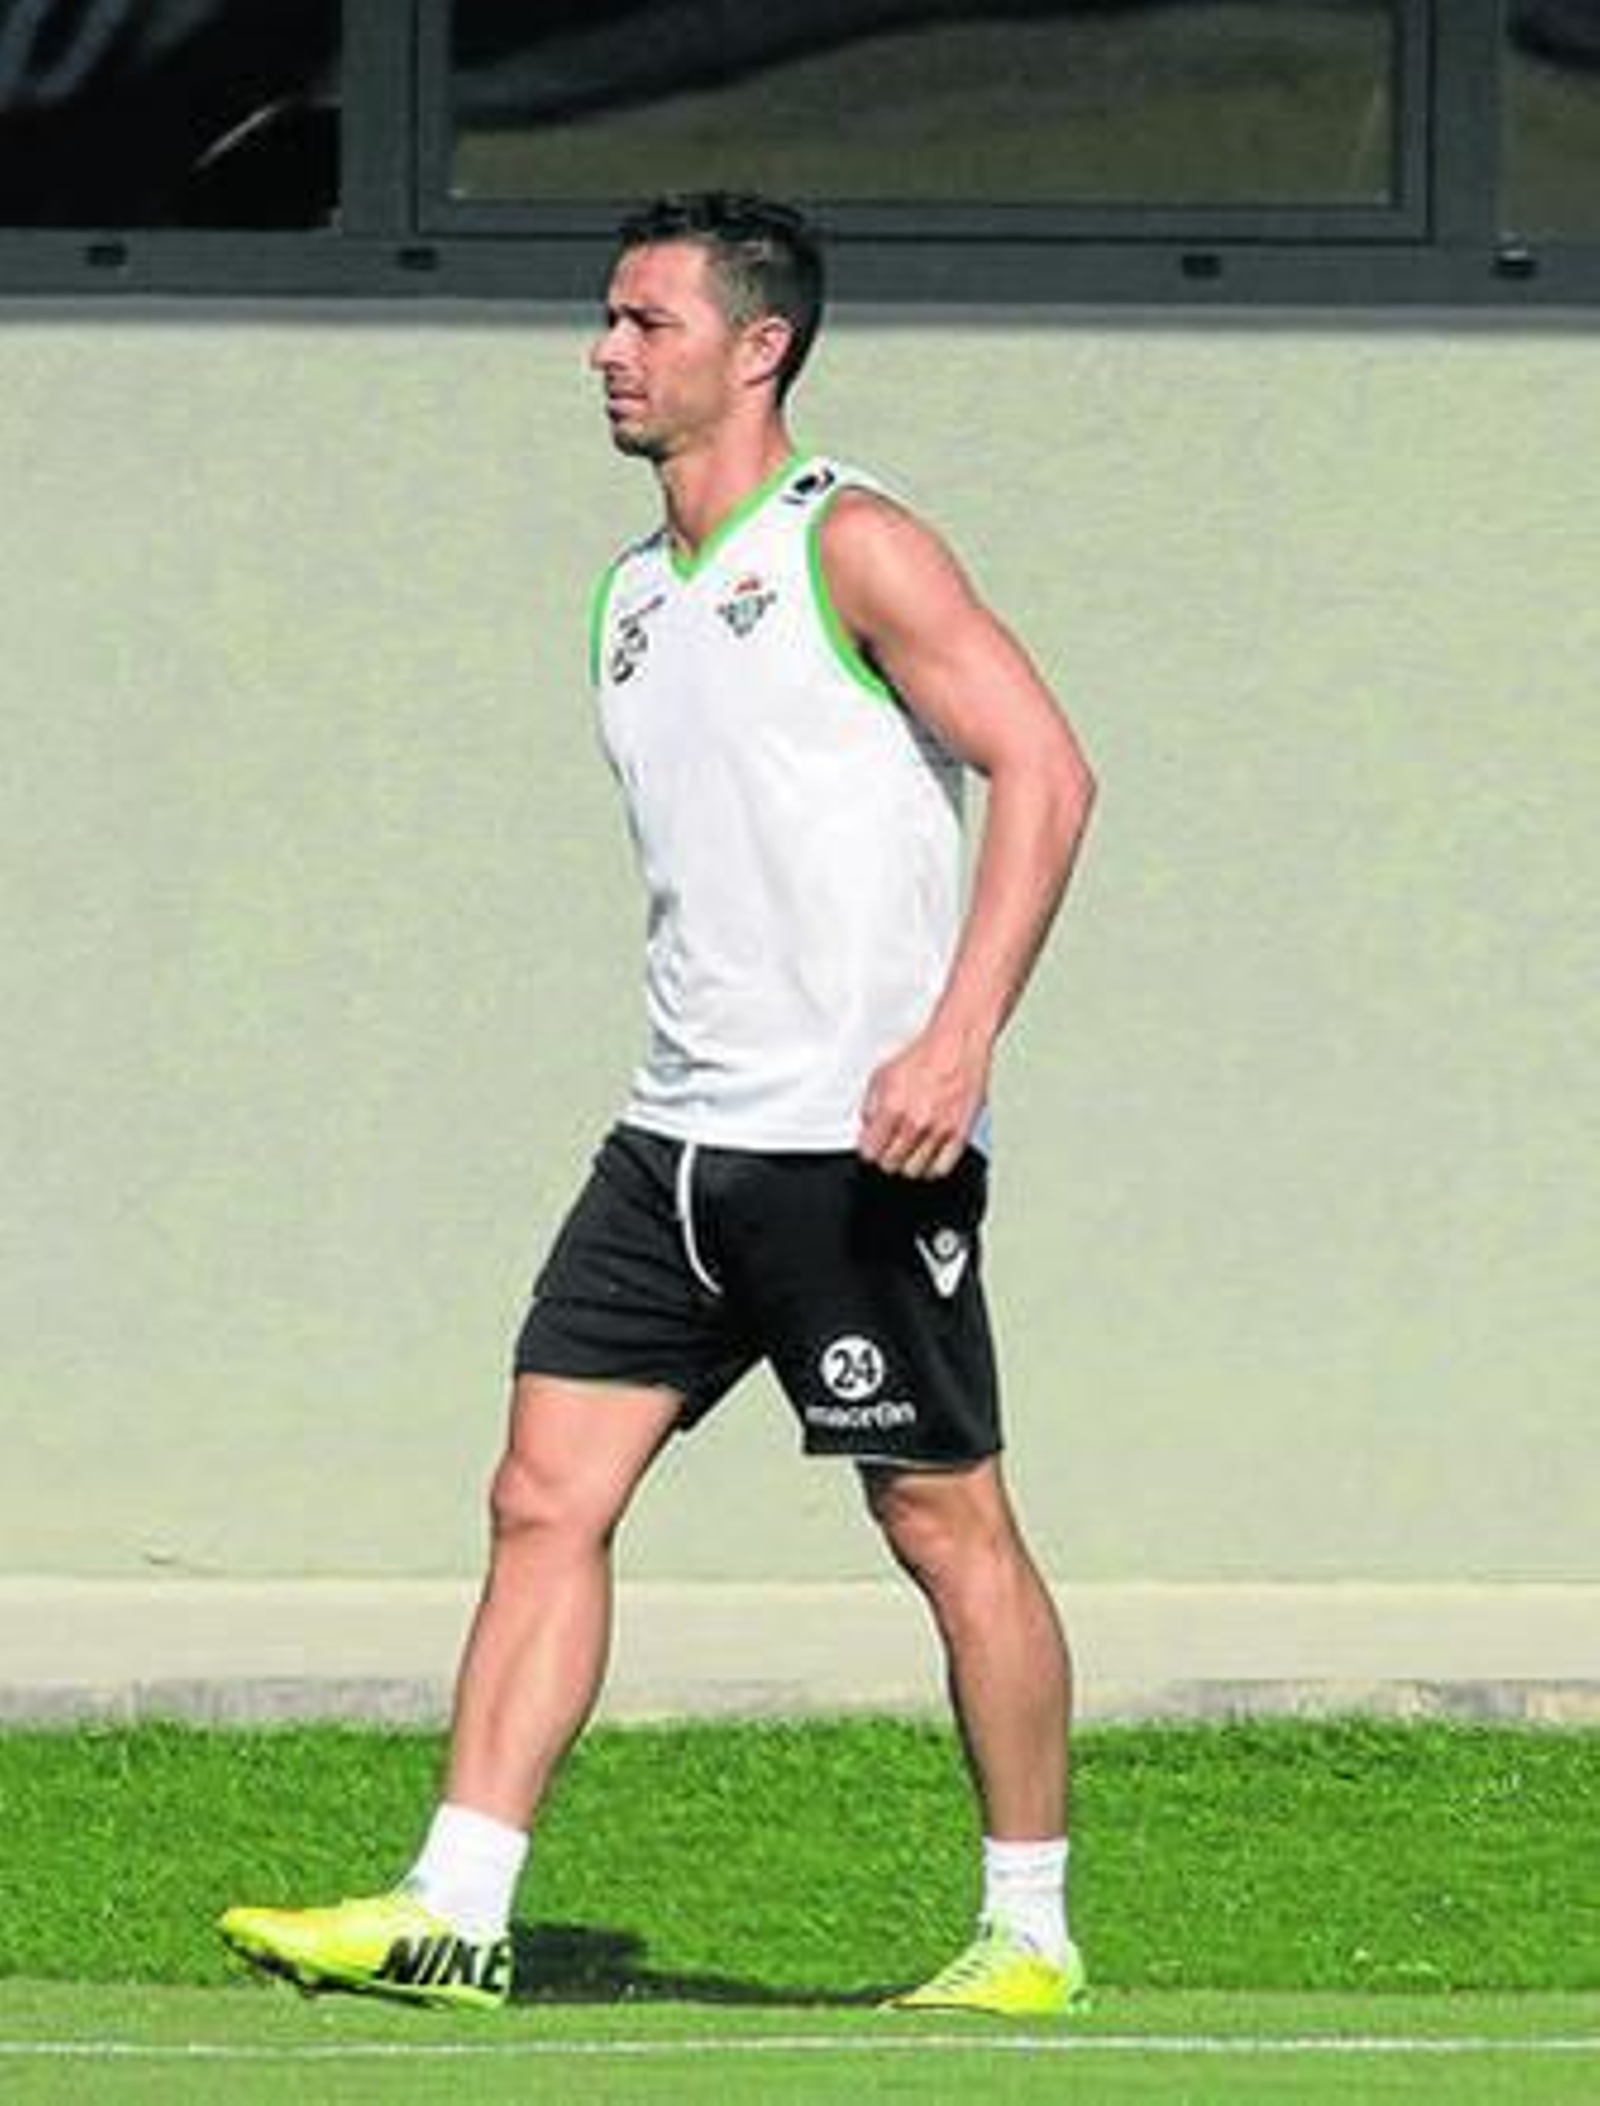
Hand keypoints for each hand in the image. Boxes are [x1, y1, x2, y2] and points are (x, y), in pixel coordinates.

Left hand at [858, 1022, 990, 1179]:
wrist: (958, 1045)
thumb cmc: (924, 1056)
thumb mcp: (882, 1075)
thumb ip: (870, 1106)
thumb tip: (868, 1129)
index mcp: (892, 1108)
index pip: (869, 1152)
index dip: (869, 1150)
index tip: (873, 1146)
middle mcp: (915, 1123)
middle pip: (890, 1165)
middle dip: (887, 1157)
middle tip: (891, 1146)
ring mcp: (938, 1131)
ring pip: (914, 1171)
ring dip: (908, 1163)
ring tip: (910, 1150)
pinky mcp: (959, 1135)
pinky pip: (940, 1169)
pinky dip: (932, 1167)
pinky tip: (928, 1155)